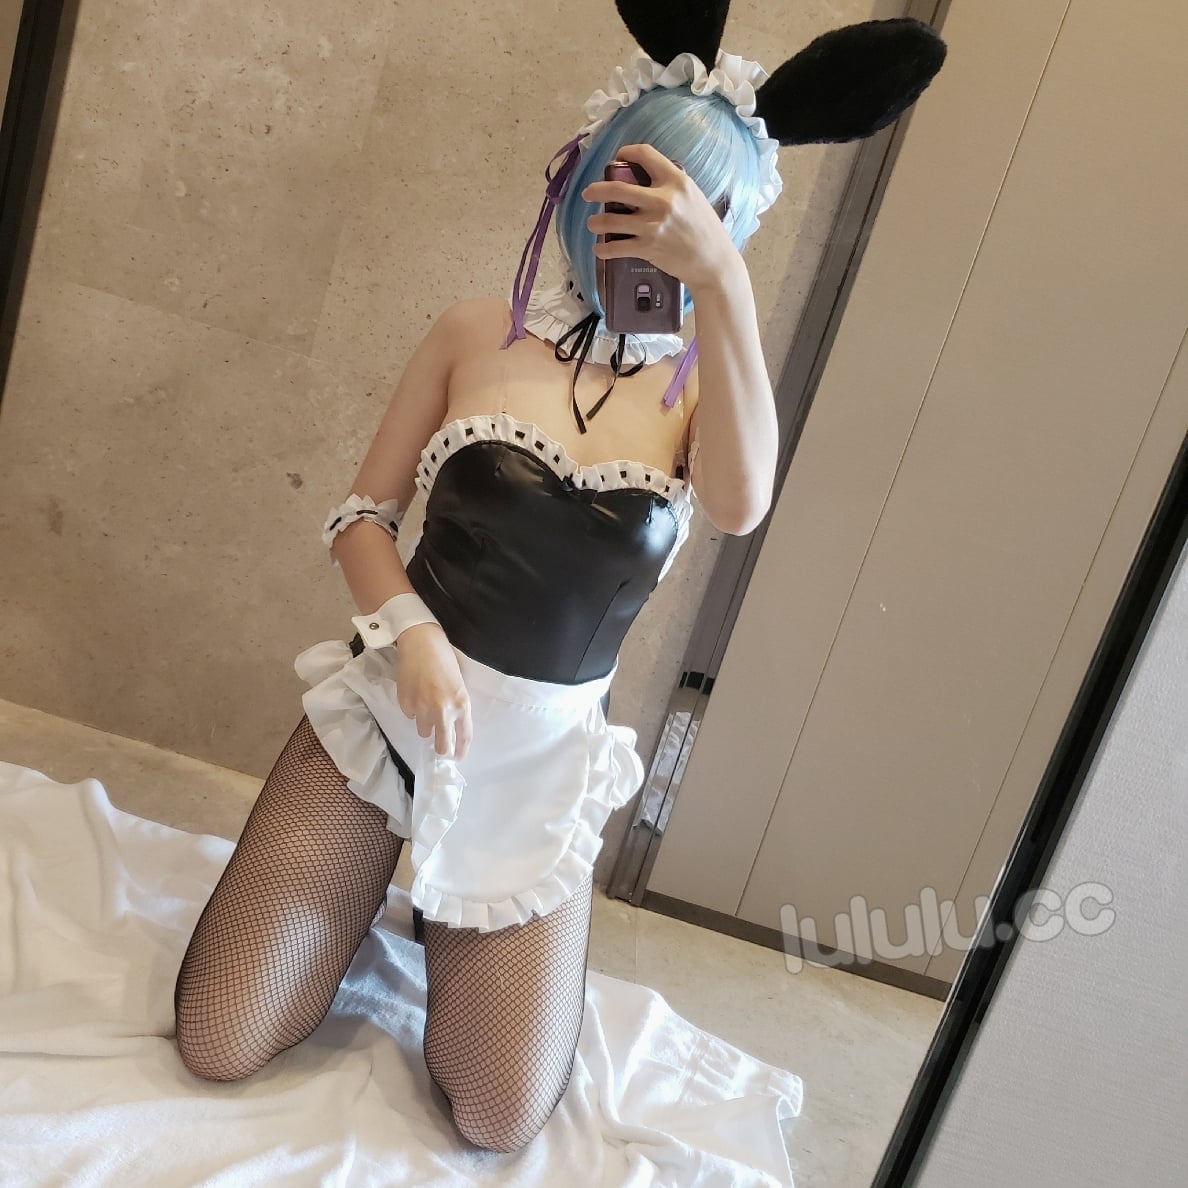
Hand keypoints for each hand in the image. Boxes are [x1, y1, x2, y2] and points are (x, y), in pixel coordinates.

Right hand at [391, 623, 472, 759]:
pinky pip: (410, 716)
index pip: (464, 737)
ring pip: (423, 731)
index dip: (460, 750)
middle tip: (439, 746)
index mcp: (462, 705)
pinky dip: (412, 710)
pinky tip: (415, 693)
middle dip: (441, 749)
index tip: (457, 756)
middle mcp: (443, 711)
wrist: (421, 643)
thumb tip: (451, 730)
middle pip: (442, 745)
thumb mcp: (459, 685)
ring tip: (426, 704)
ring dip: (425, 724)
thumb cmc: (444, 660)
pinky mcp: (406, 704)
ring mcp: (422, 709)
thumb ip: (457, 708)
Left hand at [582, 143, 738, 292]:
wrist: (714, 263)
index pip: (645, 154)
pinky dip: (604, 250)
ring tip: (593, 224)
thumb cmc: (707, 231)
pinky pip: (616, 247)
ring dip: (596, 222)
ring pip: (611, 219)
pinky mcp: (647, 247)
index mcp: (677, 181)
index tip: (617, 159)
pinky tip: (599, 250)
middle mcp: (663, 200)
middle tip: (588, 193)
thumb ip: (672, 187)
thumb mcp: (694, 198)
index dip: (625, 152)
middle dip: (596, 190)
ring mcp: (653, 224)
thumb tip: (648, 181)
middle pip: (617, 188)